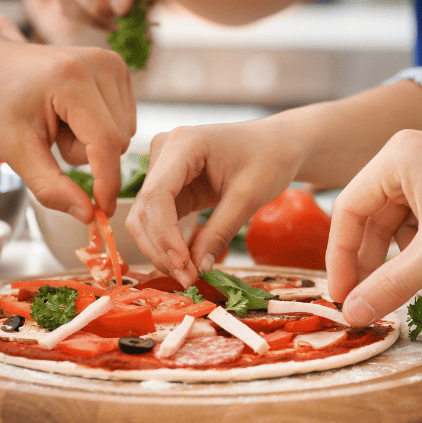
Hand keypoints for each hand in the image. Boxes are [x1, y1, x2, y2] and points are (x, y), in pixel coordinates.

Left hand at [0, 37, 135, 221]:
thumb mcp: (16, 149)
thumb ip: (51, 187)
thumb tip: (88, 214)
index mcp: (72, 78)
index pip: (106, 142)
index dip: (107, 183)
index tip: (102, 211)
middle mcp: (99, 63)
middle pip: (117, 141)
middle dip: (86, 155)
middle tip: (50, 139)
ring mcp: (110, 62)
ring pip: (124, 133)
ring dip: (92, 143)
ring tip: (58, 124)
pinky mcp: (116, 67)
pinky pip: (123, 119)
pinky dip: (99, 129)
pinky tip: (72, 115)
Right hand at [126, 117, 302, 286]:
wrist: (277, 144)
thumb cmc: (269, 159)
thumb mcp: (249, 197)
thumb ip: (220, 231)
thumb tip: (198, 268)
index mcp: (183, 143)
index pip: (157, 194)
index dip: (165, 235)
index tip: (183, 265)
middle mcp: (164, 151)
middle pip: (144, 209)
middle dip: (162, 249)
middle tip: (187, 280)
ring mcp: (162, 168)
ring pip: (144, 218)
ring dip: (161, 250)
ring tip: (188, 275)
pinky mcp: (169, 185)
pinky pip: (158, 219)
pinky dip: (168, 244)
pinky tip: (186, 263)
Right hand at [327, 130, 421, 325]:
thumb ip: (390, 284)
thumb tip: (354, 313)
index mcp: (397, 156)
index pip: (348, 209)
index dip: (341, 257)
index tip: (342, 295)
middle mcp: (411, 154)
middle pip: (369, 214)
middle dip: (366, 259)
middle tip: (362, 300)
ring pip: (394, 218)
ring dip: (391, 255)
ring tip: (394, 288)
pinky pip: (419, 216)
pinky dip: (416, 245)